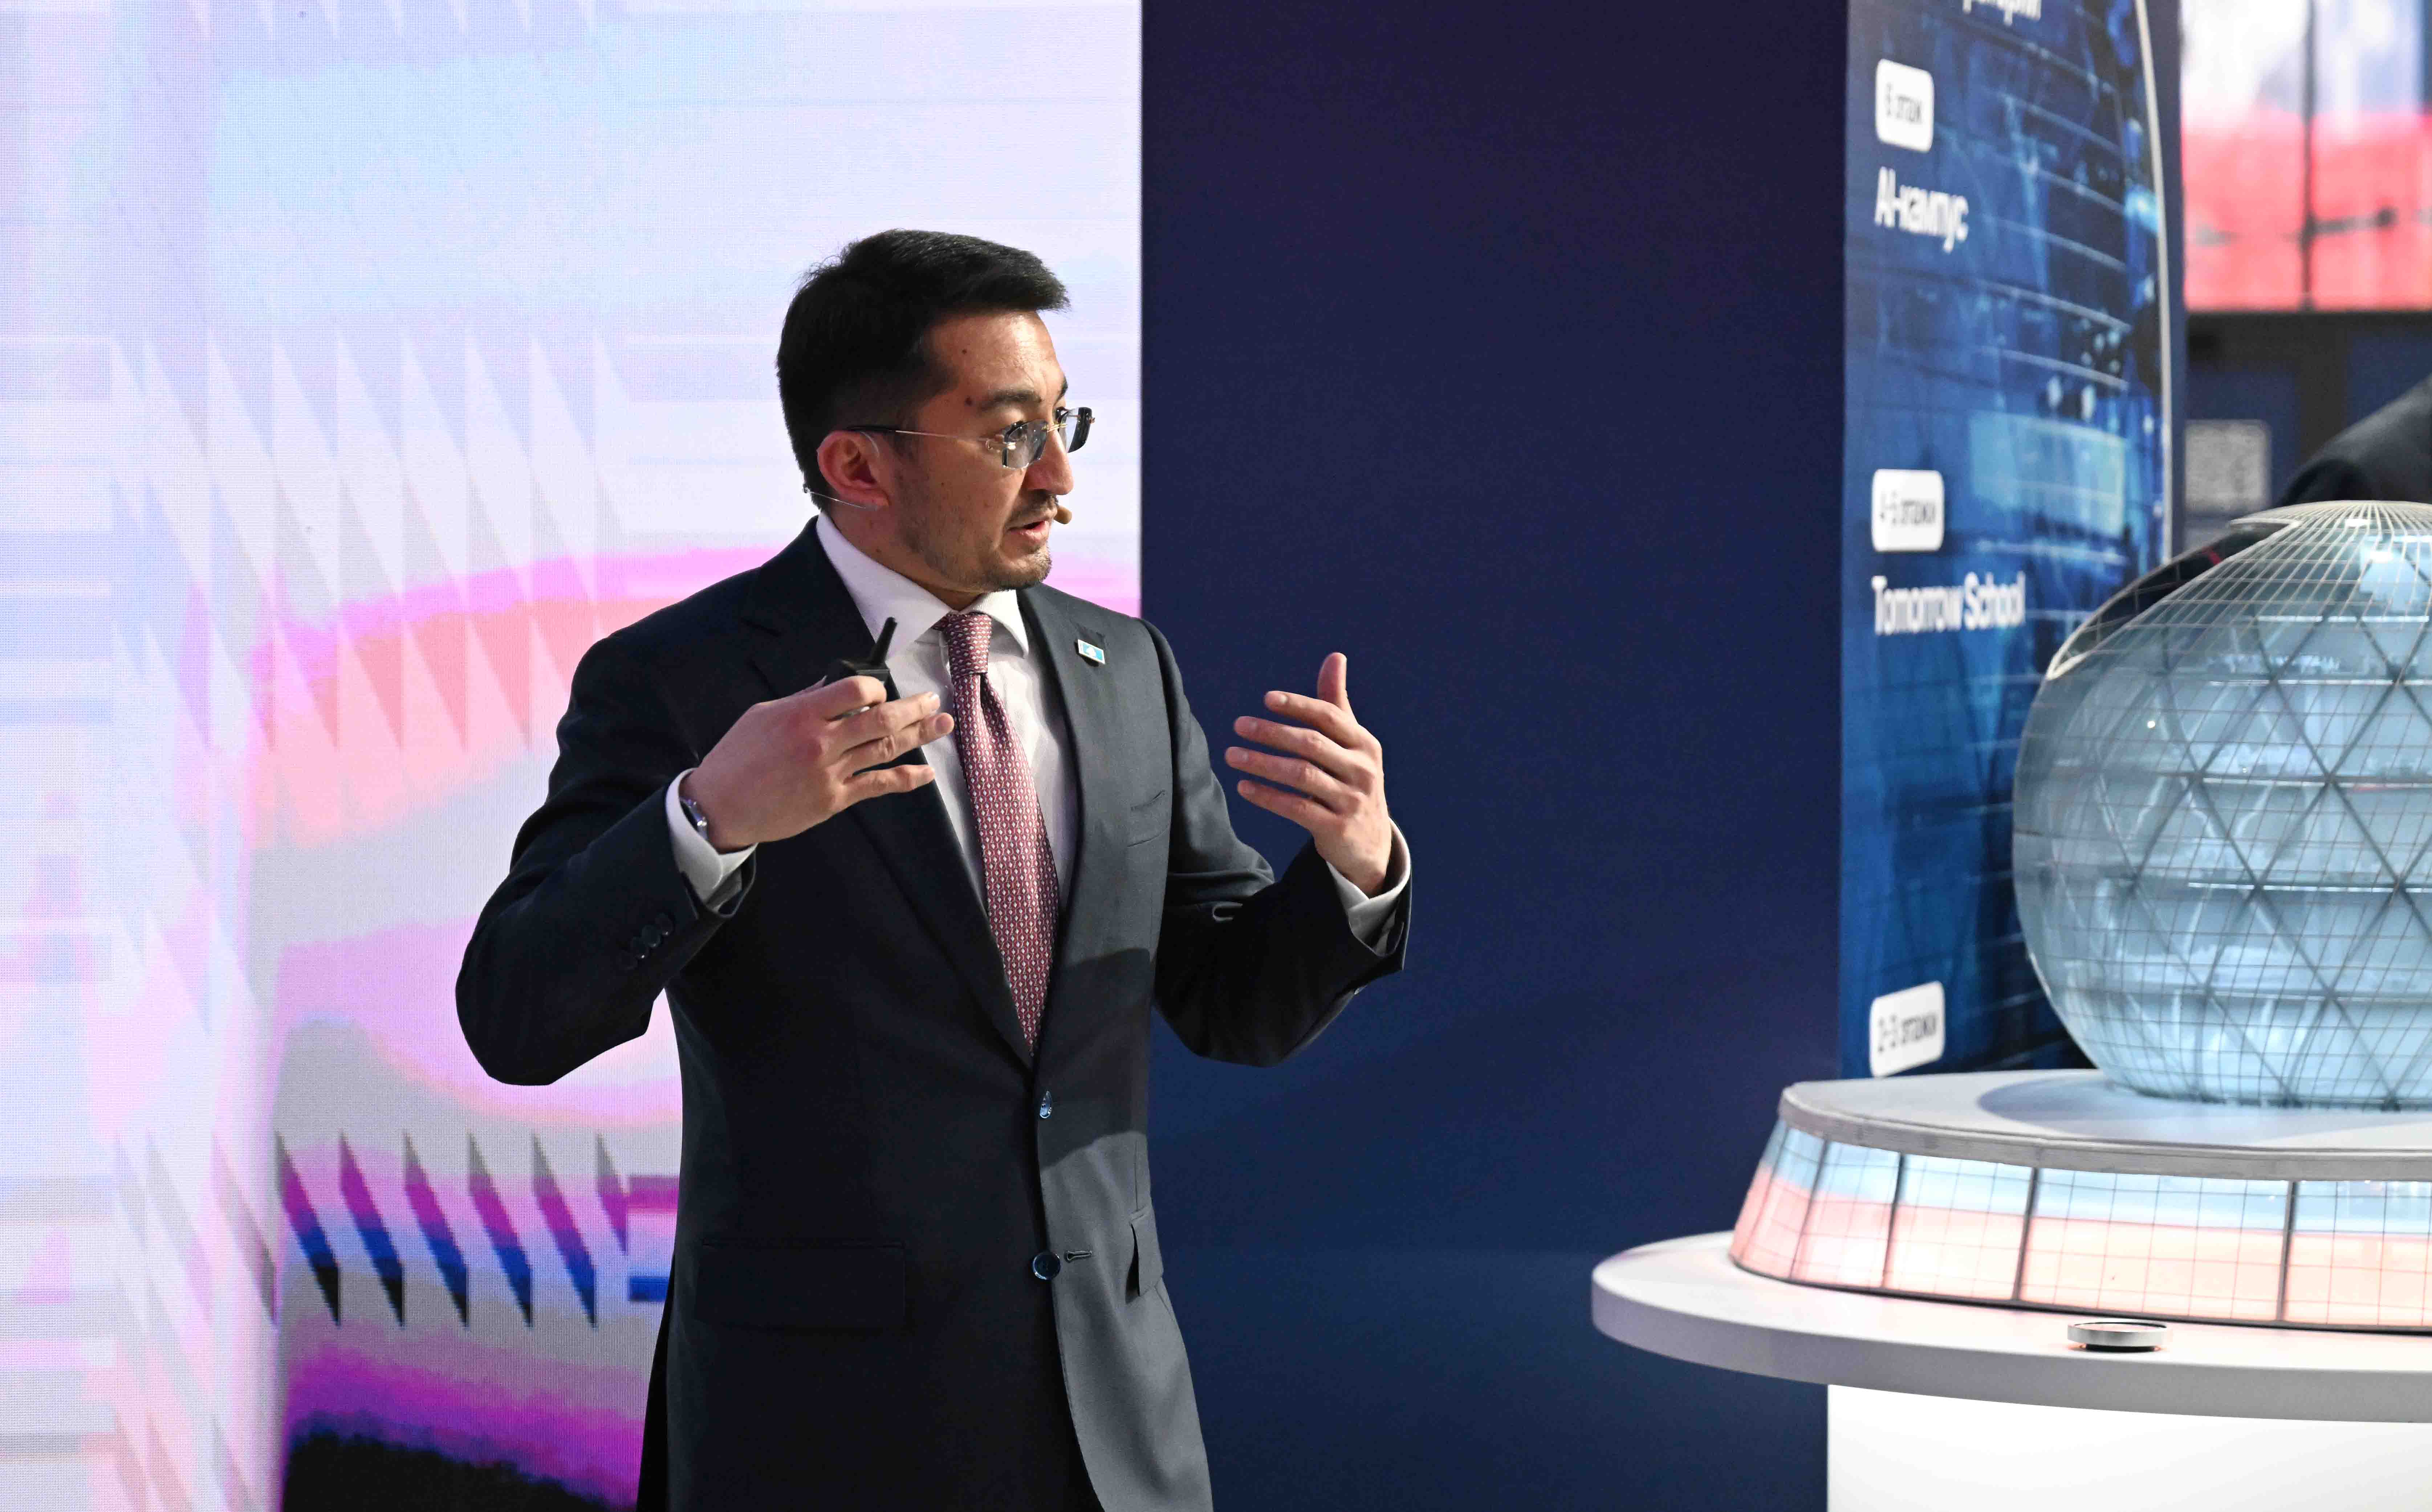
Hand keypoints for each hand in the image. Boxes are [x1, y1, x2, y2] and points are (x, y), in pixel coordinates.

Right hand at [682, 677, 952, 850]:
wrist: (720, 806)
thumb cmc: (737, 757)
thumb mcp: (763, 715)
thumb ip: (803, 700)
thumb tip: (835, 686)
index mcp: (802, 714)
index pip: (856, 690)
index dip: (876, 688)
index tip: (881, 691)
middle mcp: (820, 742)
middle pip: (881, 719)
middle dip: (913, 708)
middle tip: (933, 701)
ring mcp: (829, 773)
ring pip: (885, 749)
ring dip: (919, 736)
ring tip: (944, 724)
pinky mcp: (833, 800)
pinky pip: (878, 786)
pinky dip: (906, 779)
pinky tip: (926, 773)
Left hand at [1225, 653, 1392, 893]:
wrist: (1370, 843)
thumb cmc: (1352, 781)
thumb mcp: (1351, 745)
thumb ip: (1336, 704)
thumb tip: (1335, 656)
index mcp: (1364, 744)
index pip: (1330, 716)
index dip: (1298, 705)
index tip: (1266, 699)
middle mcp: (1362, 769)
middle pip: (1312, 744)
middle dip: (1272, 732)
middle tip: (1239, 725)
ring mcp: (1352, 800)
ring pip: (1301, 775)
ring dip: (1263, 764)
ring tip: (1232, 755)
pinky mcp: (1337, 828)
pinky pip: (1297, 808)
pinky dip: (1268, 796)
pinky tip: (1244, 787)